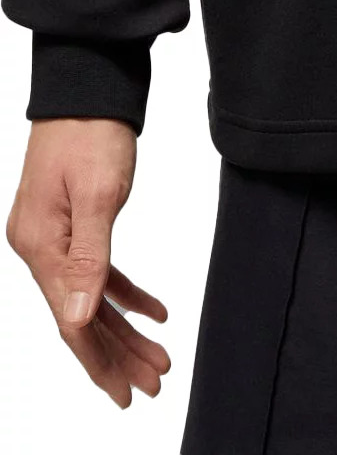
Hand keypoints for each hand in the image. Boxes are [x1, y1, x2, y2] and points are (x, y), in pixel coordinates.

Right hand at [6, 118, 170, 408]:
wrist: (87, 83)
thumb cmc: (91, 130)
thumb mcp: (98, 194)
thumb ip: (90, 258)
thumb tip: (80, 320)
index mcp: (40, 246)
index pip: (71, 319)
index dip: (101, 361)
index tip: (129, 391)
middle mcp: (41, 247)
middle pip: (81, 317)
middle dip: (118, 354)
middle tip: (155, 381)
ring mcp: (54, 236)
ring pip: (91, 298)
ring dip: (124, 329)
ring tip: (158, 357)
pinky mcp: (72, 222)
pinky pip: (98, 270)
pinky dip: (124, 293)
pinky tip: (154, 310)